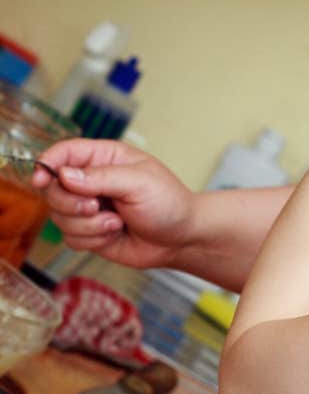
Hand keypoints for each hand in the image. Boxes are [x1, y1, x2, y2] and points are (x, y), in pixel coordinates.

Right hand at [31, 138, 195, 268]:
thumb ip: (102, 177)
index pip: (63, 153)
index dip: (47, 165)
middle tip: (96, 207)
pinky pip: (70, 238)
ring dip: (88, 225)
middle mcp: (92, 181)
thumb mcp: (140, 182)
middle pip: (53, 189)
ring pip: (59, 217)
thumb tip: (64, 175)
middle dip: (72, 203)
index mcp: (104, 158)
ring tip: (117, 223)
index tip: (42, 180)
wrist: (182, 238)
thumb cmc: (169, 203)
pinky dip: (92, 239)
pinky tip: (115, 234)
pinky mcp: (90, 232)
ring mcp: (89, 208)